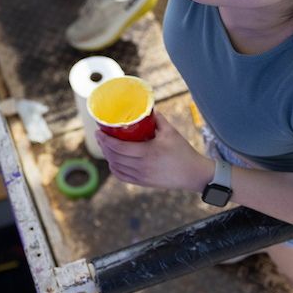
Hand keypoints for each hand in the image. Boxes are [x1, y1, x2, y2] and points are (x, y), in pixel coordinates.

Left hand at [95, 114, 212, 192]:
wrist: (193, 174)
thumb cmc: (183, 151)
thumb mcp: (171, 132)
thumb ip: (157, 119)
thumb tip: (146, 108)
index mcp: (148, 152)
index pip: (119, 147)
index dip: (105, 140)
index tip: (98, 131)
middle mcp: (143, 166)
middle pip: (114, 157)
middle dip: (103, 146)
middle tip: (99, 136)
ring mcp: (142, 177)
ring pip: (116, 167)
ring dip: (107, 157)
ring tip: (105, 146)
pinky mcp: (144, 183)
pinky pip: (123, 177)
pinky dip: (114, 169)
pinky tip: (112, 161)